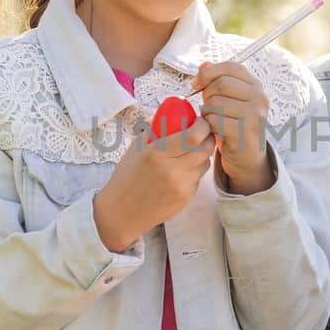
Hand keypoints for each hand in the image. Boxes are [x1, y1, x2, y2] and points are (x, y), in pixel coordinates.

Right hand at [92, 118, 213, 251]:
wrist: (121, 212)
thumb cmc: (126, 177)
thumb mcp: (136, 149)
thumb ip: (156, 132)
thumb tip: (175, 116)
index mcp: (156, 153)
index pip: (193, 136)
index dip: (202, 126)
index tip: (200, 121)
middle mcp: (171, 170)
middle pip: (205, 148)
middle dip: (208, 138)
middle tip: (203, 134)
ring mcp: (181, 186)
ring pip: (205, 163)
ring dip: (202, 155)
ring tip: (188, 154)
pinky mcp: (186, 198)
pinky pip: (198, 178)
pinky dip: (194, 171)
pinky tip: (180, 172)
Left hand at [193, 60, 273, 193]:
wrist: (247, 157)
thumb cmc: (234, 125)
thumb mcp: (227, 100)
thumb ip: (216, 81)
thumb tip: (204, 64)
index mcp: (255, 86)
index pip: (231, 67)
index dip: (209, 72)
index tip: (196, 83)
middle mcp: (259, 97)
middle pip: (222, 83)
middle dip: (206, 95)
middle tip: (206, 107)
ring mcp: (255, 114)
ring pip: (217, 102)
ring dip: (207, 112)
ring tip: (212, 120)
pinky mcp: (246, 131)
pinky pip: (216, 121)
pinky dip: (209, 126)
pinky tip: (214, 131)